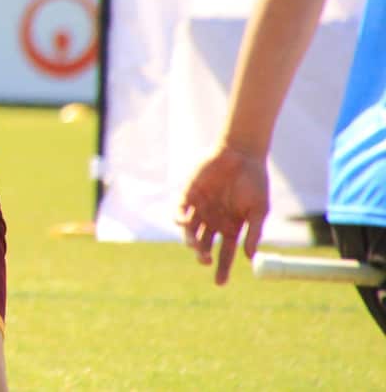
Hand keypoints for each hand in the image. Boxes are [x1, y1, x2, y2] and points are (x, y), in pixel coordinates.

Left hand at [178, 147, 269, 284]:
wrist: (242, 155)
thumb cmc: (255, 182)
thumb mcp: (259, 210)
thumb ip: (254, 232)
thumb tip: (249, 257)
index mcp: (231, 228)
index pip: (224, 253)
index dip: (222, 268)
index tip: (219, 283)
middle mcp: (213, 221)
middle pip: (203, 245)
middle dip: (202, 255)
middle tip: (204, 258)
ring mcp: (200, 209)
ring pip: (189, 231)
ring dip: (189, 240)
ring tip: (194, 245)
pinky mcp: (189, 194)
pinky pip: (180, 211)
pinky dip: (179, 219)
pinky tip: (184, 223)